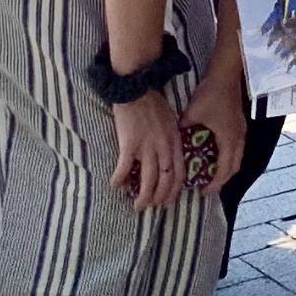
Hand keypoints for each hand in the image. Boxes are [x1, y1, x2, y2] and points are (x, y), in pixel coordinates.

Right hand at [111, 91, 183, 211]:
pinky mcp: (129, 144)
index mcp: (175, 141)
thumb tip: (168, 156)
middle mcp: (164, 147)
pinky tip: (115, 185)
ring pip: (148, 179)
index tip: (168, 200)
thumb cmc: (153, 103)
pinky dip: (119, 180)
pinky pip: (124, 168)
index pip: (179, 172)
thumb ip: (172, 139)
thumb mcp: (172, 121)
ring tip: (137, 205)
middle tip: (152, 206)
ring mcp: (147, 147)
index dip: (174, 190)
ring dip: (143, 196)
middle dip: (159, 197)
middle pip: (165, 180)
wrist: (136, 89)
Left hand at [180, 61, 249, 191]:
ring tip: (211, 172)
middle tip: (207, 185)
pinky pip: (236, 147)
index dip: (214, 184)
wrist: (226, 73)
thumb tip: (171, 143)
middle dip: (222, 179)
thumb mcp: (192, 115)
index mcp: (228, 139)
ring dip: (225, 167)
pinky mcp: (239, 123)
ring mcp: (241, 130)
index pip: (224, 170)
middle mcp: (238, 138)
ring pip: (237, 157)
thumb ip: (183, 131)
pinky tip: (215, 152)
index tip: (202, 191)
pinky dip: (227, 155)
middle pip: (234, 166)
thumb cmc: (210, 94)